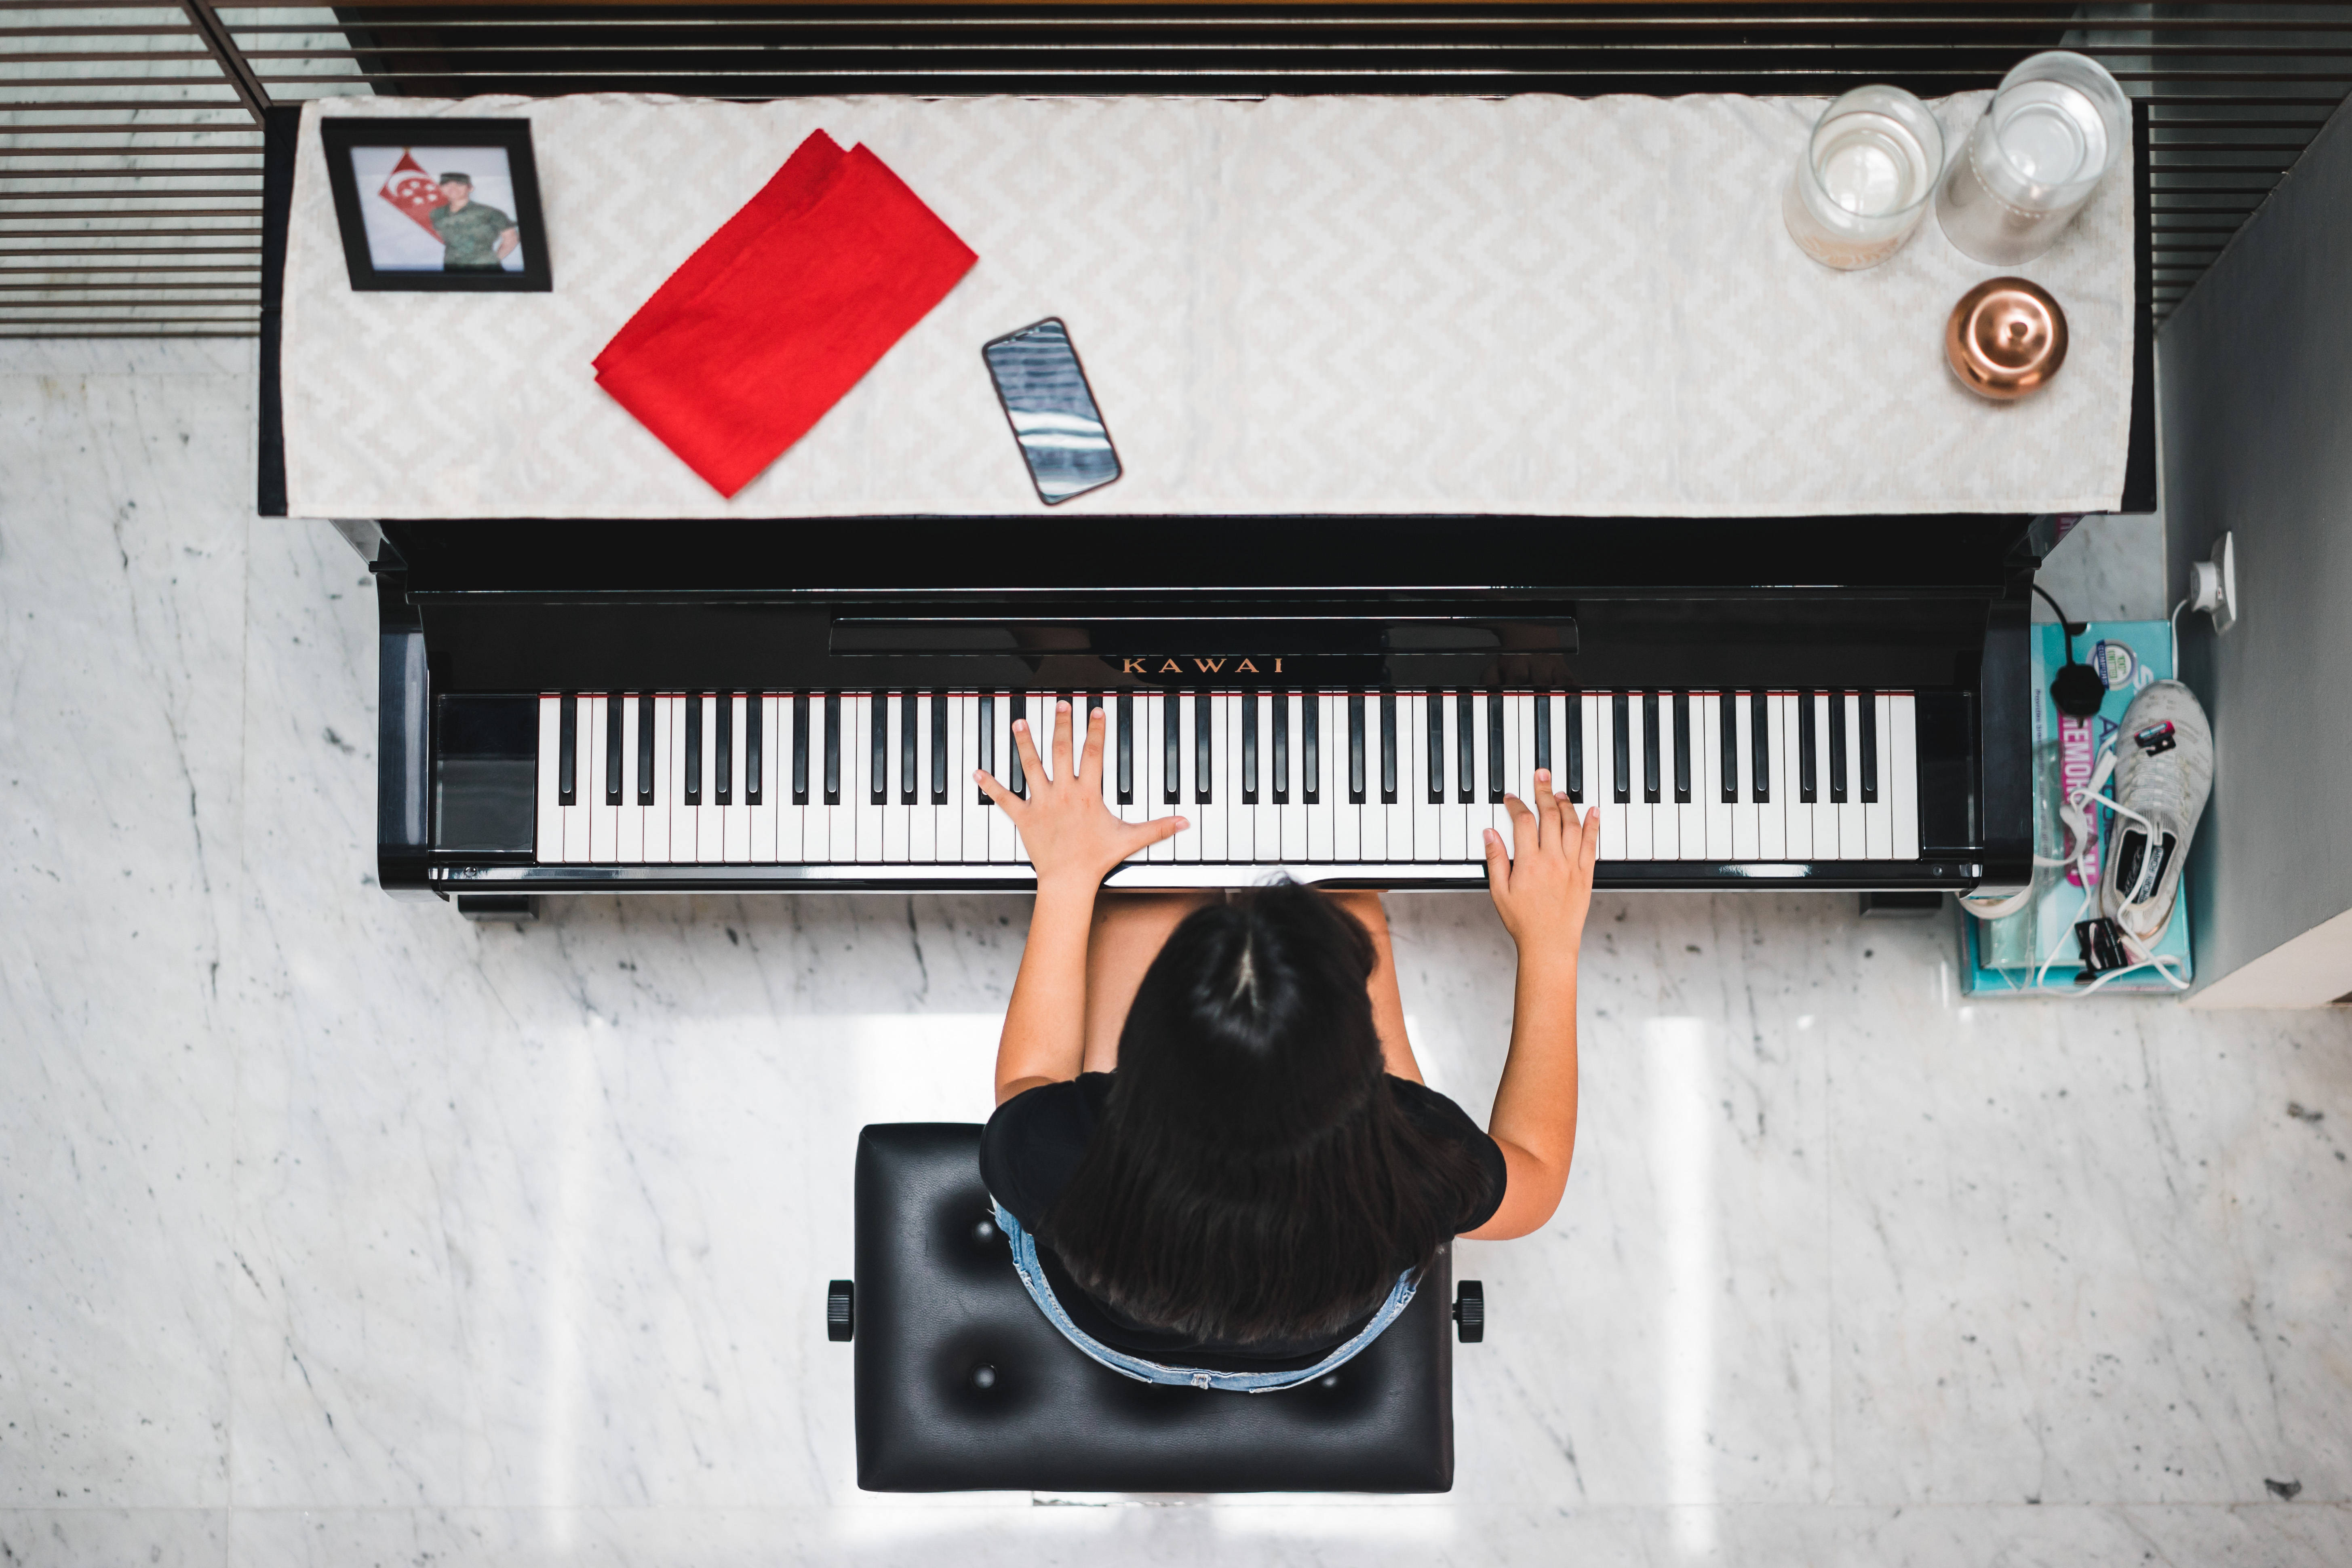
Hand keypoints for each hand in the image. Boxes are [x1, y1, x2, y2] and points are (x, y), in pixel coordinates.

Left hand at [976, 702, 1186, 888]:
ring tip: (1019, 722)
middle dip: (1062, 725)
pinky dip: (989, 785)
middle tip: (1060, 704)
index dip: (1095, 730)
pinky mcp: (1024, 817)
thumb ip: (1159, 828)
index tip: (1095, 710)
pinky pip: (1003, 798)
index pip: (1093, 754)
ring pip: (1030, 767)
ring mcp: (1041, 803)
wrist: (1068, 881)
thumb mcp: (1130, 839)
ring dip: (1024, 743)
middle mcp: (1063, 793)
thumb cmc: (1097, 859)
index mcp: (1088, 794)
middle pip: (1061, 751)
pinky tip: (976, 772)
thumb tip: (1185, 821)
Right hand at [1482, 770, 1598, 962]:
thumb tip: (1490, 833)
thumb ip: (1495, 859)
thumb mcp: (1499, 891)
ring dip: (1566, 804)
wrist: (1550, 945)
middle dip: (1543, 792)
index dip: (1516, 805)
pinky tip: (1593, 811)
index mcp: (1529, 863)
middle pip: (1549, 815)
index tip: (1512, 799)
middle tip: (1541, 777)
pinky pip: (1591, 843)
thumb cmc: (1523, 922)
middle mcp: (1553, 860)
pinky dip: (1592, 824)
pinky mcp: (1586, 874)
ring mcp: (1572, 866)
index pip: (1523, 822)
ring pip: (1571, 825)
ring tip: (1560, 792)